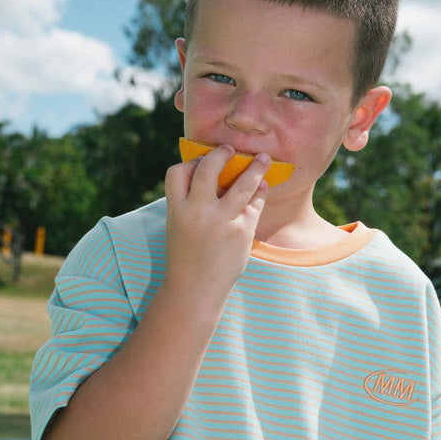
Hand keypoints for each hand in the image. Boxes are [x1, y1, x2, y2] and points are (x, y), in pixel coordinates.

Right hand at [164, 144, 269, 301]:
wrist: (195, 289)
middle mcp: (197, 212)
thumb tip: (216, 176)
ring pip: (242, 184)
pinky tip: (262, 187)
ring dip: (255, 167)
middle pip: (208, 168)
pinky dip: (260, 192)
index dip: (190, 163)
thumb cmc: (186, 255)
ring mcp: (221, 221)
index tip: (201, 162)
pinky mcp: (241, 231)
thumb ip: (189, 202)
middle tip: (230, 149)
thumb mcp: (178, 226)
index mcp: (176, 209)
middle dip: (221, 154)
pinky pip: (254, 204)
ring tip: (264, 158)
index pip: (177, 172)